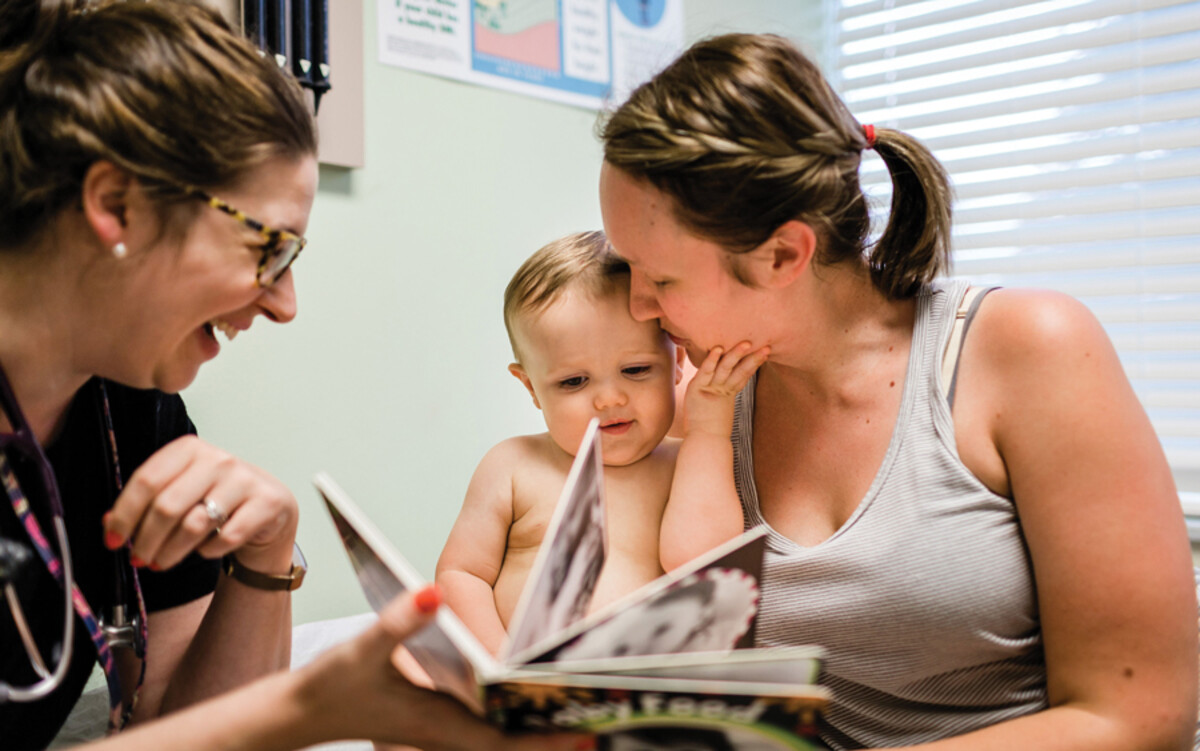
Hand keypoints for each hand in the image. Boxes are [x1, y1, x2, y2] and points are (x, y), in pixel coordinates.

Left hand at [102, 435, 297, 573]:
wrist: (268, 506)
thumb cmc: (217, 498)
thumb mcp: (180, 492)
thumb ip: (145, 504)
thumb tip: (110, 524)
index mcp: (189, 449)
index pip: (146, 481)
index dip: (124, 514)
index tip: (113, 539)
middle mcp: (217, 460)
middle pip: (167, 506)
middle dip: (146, 540)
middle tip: (138, 558)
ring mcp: (244, 480)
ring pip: (194, 525)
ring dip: (171, 551)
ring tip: (162, 562)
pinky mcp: (265, 503)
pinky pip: (226, 537)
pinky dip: (209, 550)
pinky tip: (205, 549)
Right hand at [301, 587, 592, 750]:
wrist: (298, 713)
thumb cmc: (328, 688)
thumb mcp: (359, 652)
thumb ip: (395, 623)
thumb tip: (432, 594)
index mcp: (439, 725)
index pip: (506, 740)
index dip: (547, 739)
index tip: (589, 732)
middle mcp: (449, 734)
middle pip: (513, 741)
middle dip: (554, 733)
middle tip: (602, 714)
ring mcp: (445, 730)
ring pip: (502, 735)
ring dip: (536, 723)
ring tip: (580, 701)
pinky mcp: (438, 720)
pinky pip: (486, 725)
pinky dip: (511, 714)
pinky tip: (527, 690)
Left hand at [684, 342, 769, 438]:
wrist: (704, 442)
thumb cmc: (708, 430)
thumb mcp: (716, 411)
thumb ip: (719, 400)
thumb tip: (719, 396)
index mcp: (727, 394)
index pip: (743, 375)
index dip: (754, 364)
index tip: (765, 353)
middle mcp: (722, 390)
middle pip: (739, 371)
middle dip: (752, 359)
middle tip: (765, 347)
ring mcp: (710, 389)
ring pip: (725, 368)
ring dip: (736, 355)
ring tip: (746, 343)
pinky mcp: (697, 389)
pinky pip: (706, 371)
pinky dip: (711, 360)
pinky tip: (718, 349)